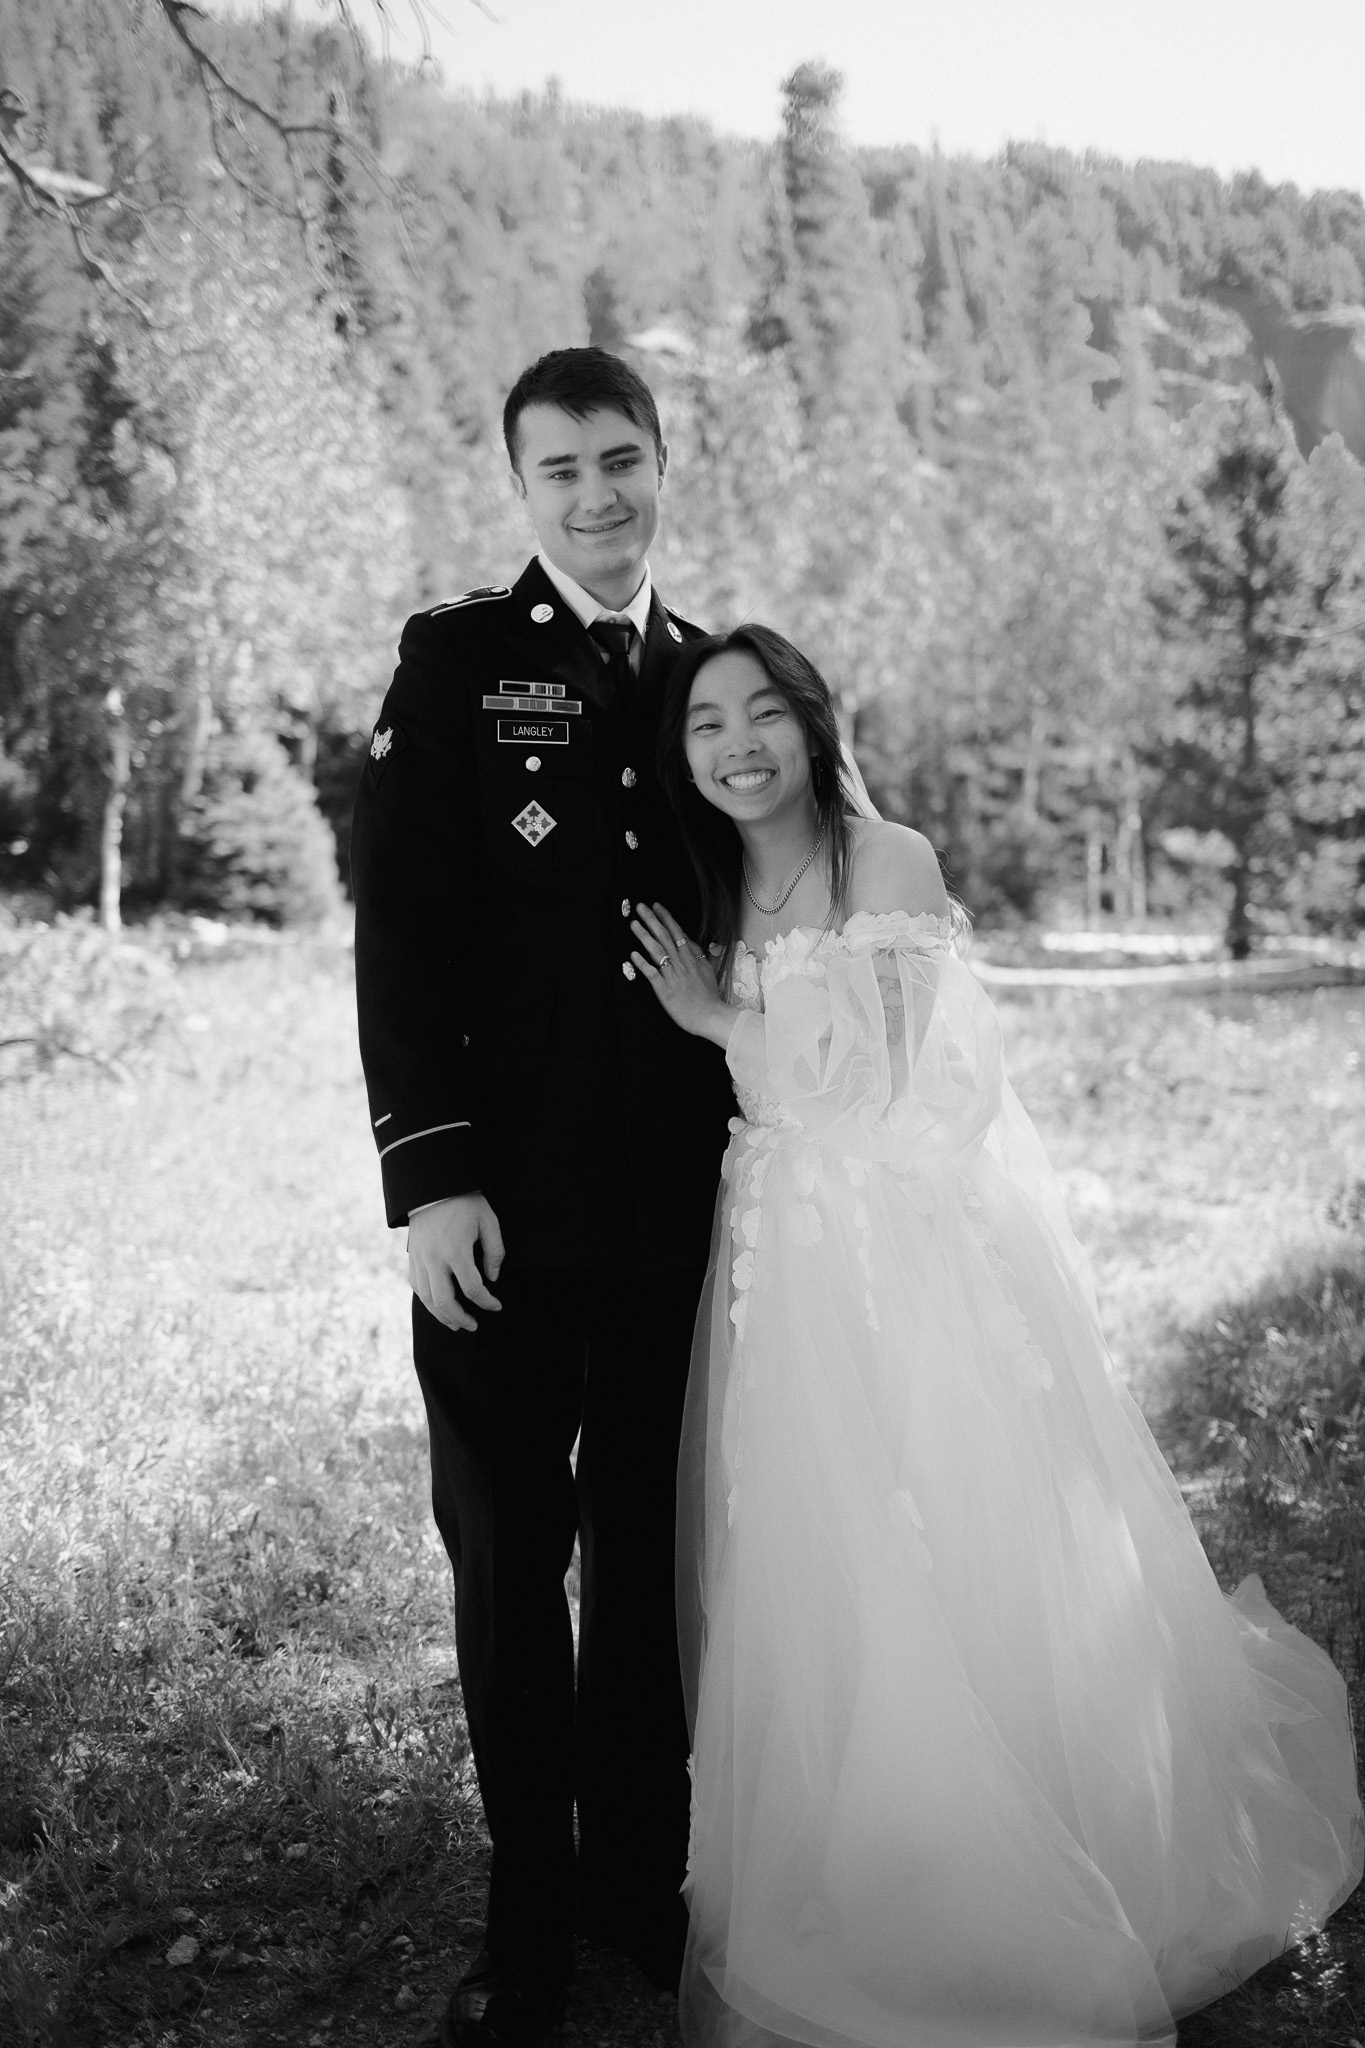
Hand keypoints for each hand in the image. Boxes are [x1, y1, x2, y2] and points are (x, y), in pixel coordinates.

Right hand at [407, 1192, 503, 1332]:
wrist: (434, 1186)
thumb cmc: (466, 1203)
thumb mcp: (489, 1221)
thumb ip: (495, 1251)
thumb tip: (492, 1278)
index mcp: (456, 1250)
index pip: (473, 1289)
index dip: (487, 1302)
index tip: (497, 1306)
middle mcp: (434, 1259)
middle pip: (444, 1302)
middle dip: (461, 1319)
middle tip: (474, 1326)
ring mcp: (420, 1259)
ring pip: (426, 1299)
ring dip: (441, 1316)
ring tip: (456, 1324)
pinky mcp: (412, 1257)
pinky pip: (416, 1286)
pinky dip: (426, 1301)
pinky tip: (438, 1306)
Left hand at [629, 902, 734, 1045]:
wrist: (709, 1016)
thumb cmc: (708, 996)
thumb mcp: (707, 970)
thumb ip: (697, 954)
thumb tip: (688, 940)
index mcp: (691, 958)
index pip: (677, 932)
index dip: (666, 918)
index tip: (657, 906)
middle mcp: (681, 963)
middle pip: (664, 936)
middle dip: (652, 920)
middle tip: (641, 907)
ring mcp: (672, 975)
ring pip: (657, 950)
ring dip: (644, 936)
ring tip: (633, 924)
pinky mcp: (664, 989)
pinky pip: (651, 973)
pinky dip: (642, 963)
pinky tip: (632, 954)